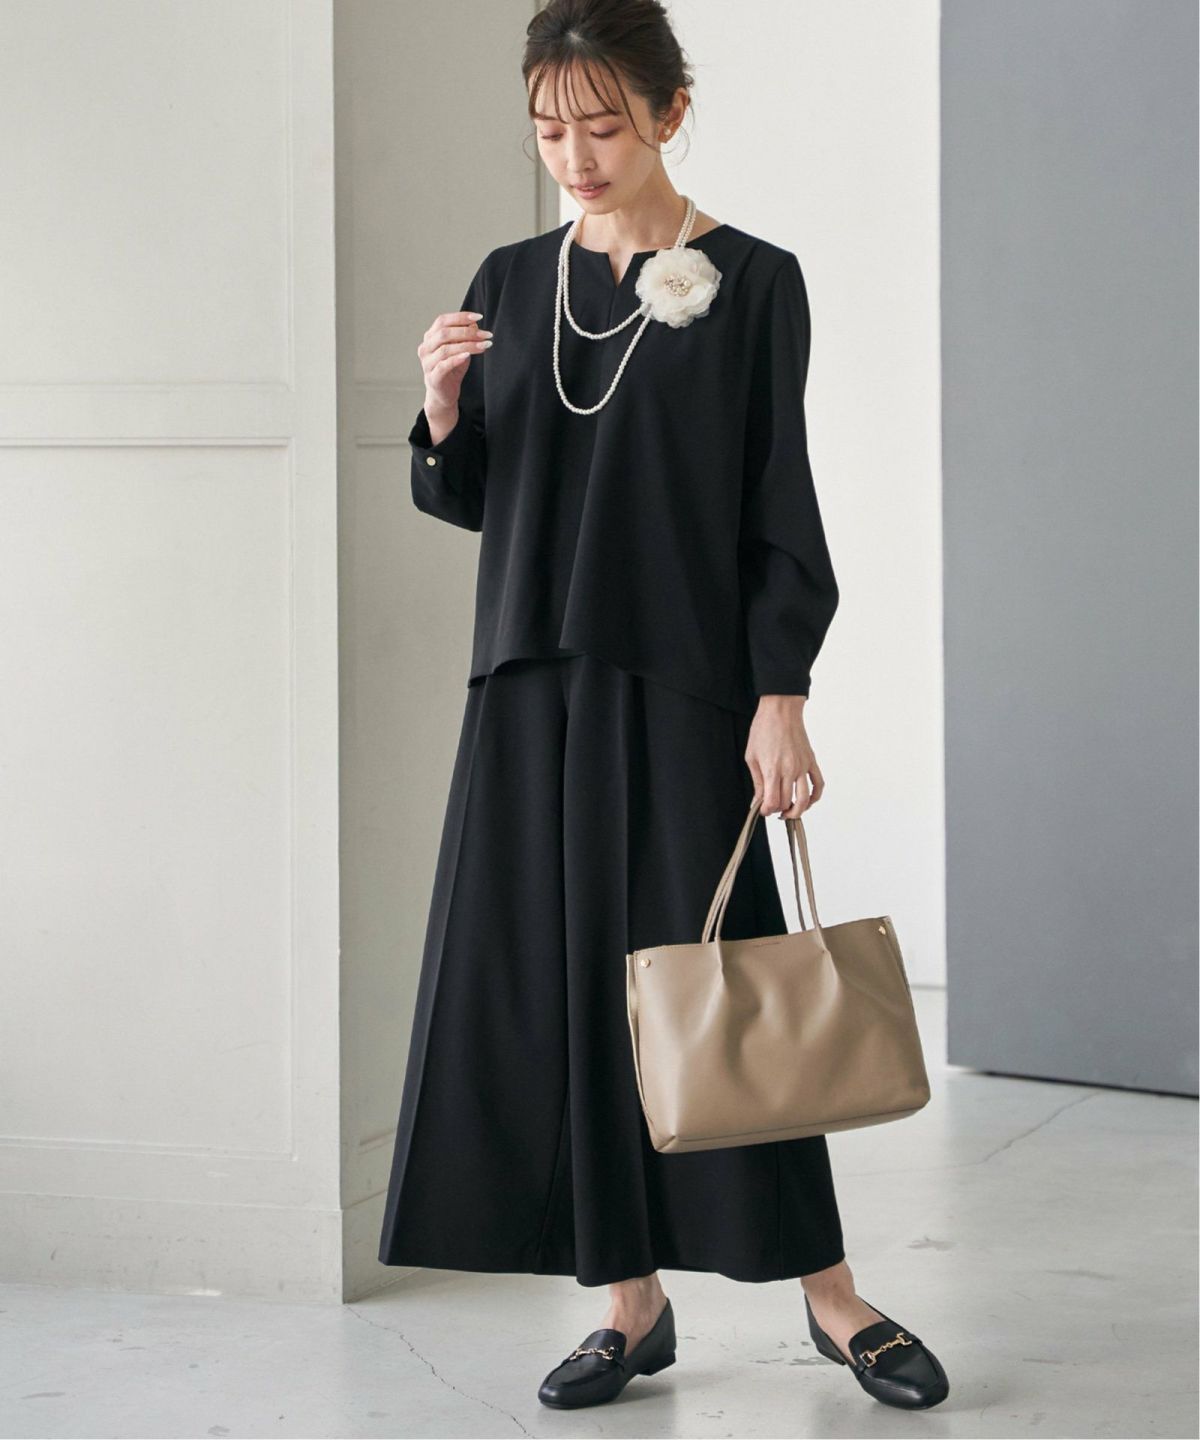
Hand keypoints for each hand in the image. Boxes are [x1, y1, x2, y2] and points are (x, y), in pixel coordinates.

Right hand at [417, 308, 492, 436]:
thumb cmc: (452, 369)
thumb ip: (465, 336)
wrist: (444, 394)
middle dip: (467, 332)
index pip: (442, 321)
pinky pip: (443, 366)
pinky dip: (456, 359)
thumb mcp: (460, 349)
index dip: (460, 317)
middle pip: (444, 333)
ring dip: (467, 345)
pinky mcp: (433, 378)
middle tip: (486, 335)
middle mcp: (426, 348)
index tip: (479, 317)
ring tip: (484, 345)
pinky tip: (468, 355)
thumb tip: (474, 323)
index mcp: (430, 337)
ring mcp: (427, 363)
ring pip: (445, 349)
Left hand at [745, 696, 825, 818]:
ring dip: (798, 811)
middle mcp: (790, 770)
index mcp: (773, 770)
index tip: (763, 809)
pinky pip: (818, 784)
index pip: (772, 802)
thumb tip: (758, 800)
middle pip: (786, 802)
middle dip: (778, 810)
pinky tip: (807, 801)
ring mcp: (802, 766)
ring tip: (790, 812)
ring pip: (805, 799)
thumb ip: (757, 782)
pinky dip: (815, 797)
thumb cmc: (763, 729)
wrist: (780, 710)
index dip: (766, 811)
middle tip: (772, 808)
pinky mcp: (811, 761)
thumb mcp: (751, 757)